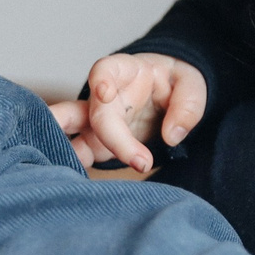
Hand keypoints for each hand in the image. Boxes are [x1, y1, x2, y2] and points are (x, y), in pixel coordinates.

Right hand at [51, 52, 206, 175]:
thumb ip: (187, 105)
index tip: (105, 93)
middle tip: (140, 161)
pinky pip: (81, 155)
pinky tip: (73, 184)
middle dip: (107, 134)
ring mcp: (98, 121)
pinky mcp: (98, 144)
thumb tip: (172, 136)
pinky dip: (75, 167)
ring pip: (72, 134)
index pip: (106, 69)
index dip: (101, 80)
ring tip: (63, 170)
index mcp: (126, 72)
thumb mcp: (191, 83)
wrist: (168, 94)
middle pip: (95, 113)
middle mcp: (105, 97)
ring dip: (65, 149)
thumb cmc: (174, 82)